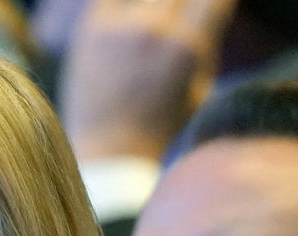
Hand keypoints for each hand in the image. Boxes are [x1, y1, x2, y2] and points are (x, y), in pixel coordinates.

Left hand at [61, 0, 237, 161]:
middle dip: (181, 12)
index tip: (205, 16)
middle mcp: (154, 29)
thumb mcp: (201, 89)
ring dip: (153, 11)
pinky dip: (121, 6)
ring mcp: (119, 28)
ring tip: (144, 45)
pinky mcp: (91, 30)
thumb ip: (206, 45)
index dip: (212, 6)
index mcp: (188, 46)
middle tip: (172, 35)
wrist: (110, 153)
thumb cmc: (161, 128)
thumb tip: (206, 15)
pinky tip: (124, 25)